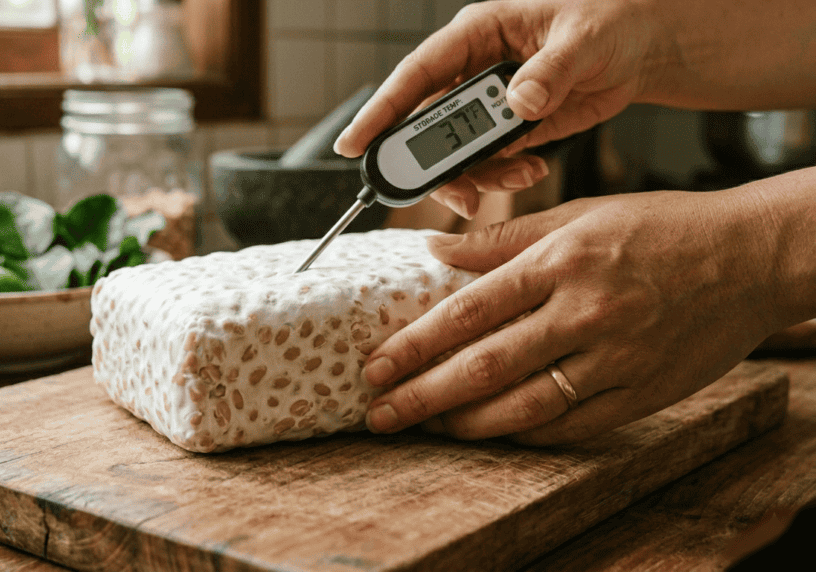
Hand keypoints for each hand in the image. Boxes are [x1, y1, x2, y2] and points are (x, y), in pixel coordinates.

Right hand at [334, 0, 665, 217]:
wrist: (637, 50)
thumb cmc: (608, 23)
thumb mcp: (583, 40)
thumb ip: (550, 71)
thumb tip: (519, 101)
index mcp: (476, 34)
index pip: (416, 75)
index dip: (380, 111)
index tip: (353, 145)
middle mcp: (472, 70)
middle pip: (427, 124)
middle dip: (436, 164)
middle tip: (458, 193)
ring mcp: (488, 104)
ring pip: (455, 152)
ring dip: (477, 176)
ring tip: (520, 175)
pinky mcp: (507, 130)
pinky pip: (487, 163)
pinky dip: (502, 177)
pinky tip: (532, 170)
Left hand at [362, 189, 788, 444]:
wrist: (753, 256)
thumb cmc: (664, 227)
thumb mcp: (580, 214)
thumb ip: (503, 238)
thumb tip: (434, 247)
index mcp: (562, 261)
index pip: (468, 312)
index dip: (414, 344)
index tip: (375, 365)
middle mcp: (585, 311)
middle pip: (485, 365)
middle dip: (422, 396)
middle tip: (381, 414)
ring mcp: (617, 356)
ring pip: (525, 405)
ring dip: (467, 423)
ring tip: (429, 428)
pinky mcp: (645, 391)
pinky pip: (574, 425)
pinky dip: (528, 434)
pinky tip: (495, 433)